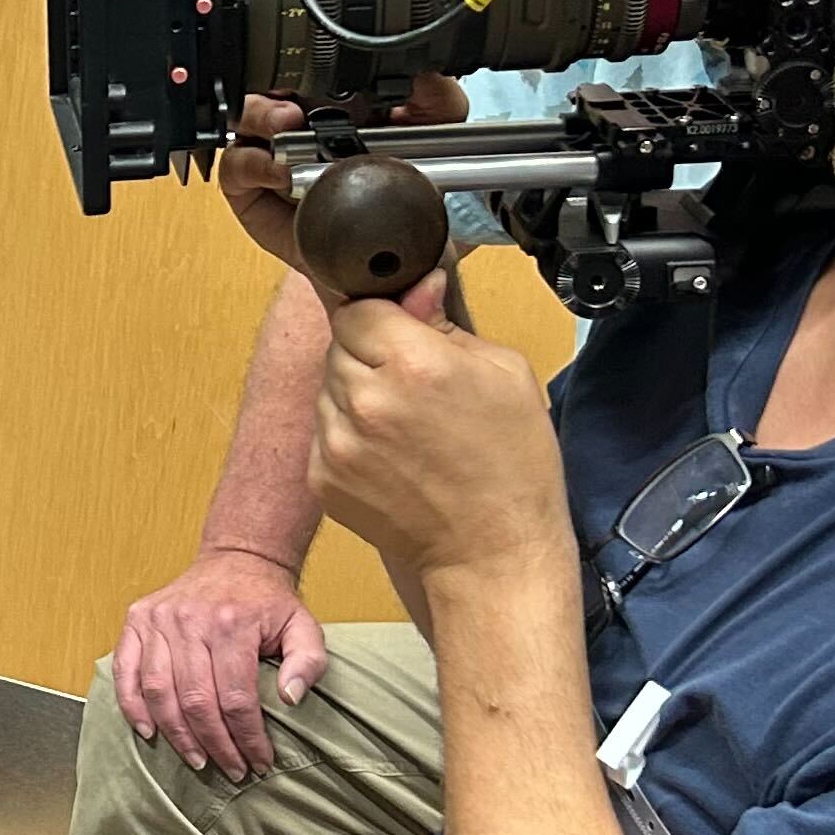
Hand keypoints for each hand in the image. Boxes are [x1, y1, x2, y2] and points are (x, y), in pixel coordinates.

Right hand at [114, 550, 326, 775]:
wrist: (236, 559)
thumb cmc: (268, 602)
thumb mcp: (304, 627)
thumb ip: (307, 662)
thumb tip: (290, 699)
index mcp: (232, 623)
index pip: (236, 698)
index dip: (247, 738)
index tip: (258, 761)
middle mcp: (189, 620)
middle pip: (196, 701)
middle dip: (214, 744)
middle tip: (230, 769)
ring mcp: (158, 619)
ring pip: (158, 691)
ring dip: (176, 734)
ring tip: (197, 760)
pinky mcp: (137, 619)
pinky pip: (125, 671)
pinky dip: (132, 706)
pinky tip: (148, 732)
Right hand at [218, 73, 469, 269]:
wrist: (393, 260)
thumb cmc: (405, 192)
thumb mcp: (437, 135)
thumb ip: (436, 97)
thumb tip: (426, 72)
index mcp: (335, 97)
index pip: (305, 63)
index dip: (305, 61)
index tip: (319, 66)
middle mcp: (297, 120)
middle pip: (266, 83)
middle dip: (275, 84)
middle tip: (297, 103)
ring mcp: (271, 152)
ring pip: (244, 117)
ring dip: (260, 116)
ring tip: (284, 125)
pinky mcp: (252, 188)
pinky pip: (235, 167)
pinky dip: (252, 164)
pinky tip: (278, 172)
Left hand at [309, 280, 572, 591]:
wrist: (493, 551)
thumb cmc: (512, 465)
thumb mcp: (504, 372)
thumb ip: (446, 321)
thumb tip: (417, 283)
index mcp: (412, 361)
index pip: (356, 306)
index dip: (382, 316)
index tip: (405, 334)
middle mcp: (365, 398)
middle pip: (339, 344)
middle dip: (370, 353)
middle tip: (415, 385)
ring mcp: (336, 442)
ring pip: (327, 387)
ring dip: (356, 393)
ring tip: (405, 425)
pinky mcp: (323, 477)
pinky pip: (322, 432)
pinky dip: (348, 435)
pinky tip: (391, 456)